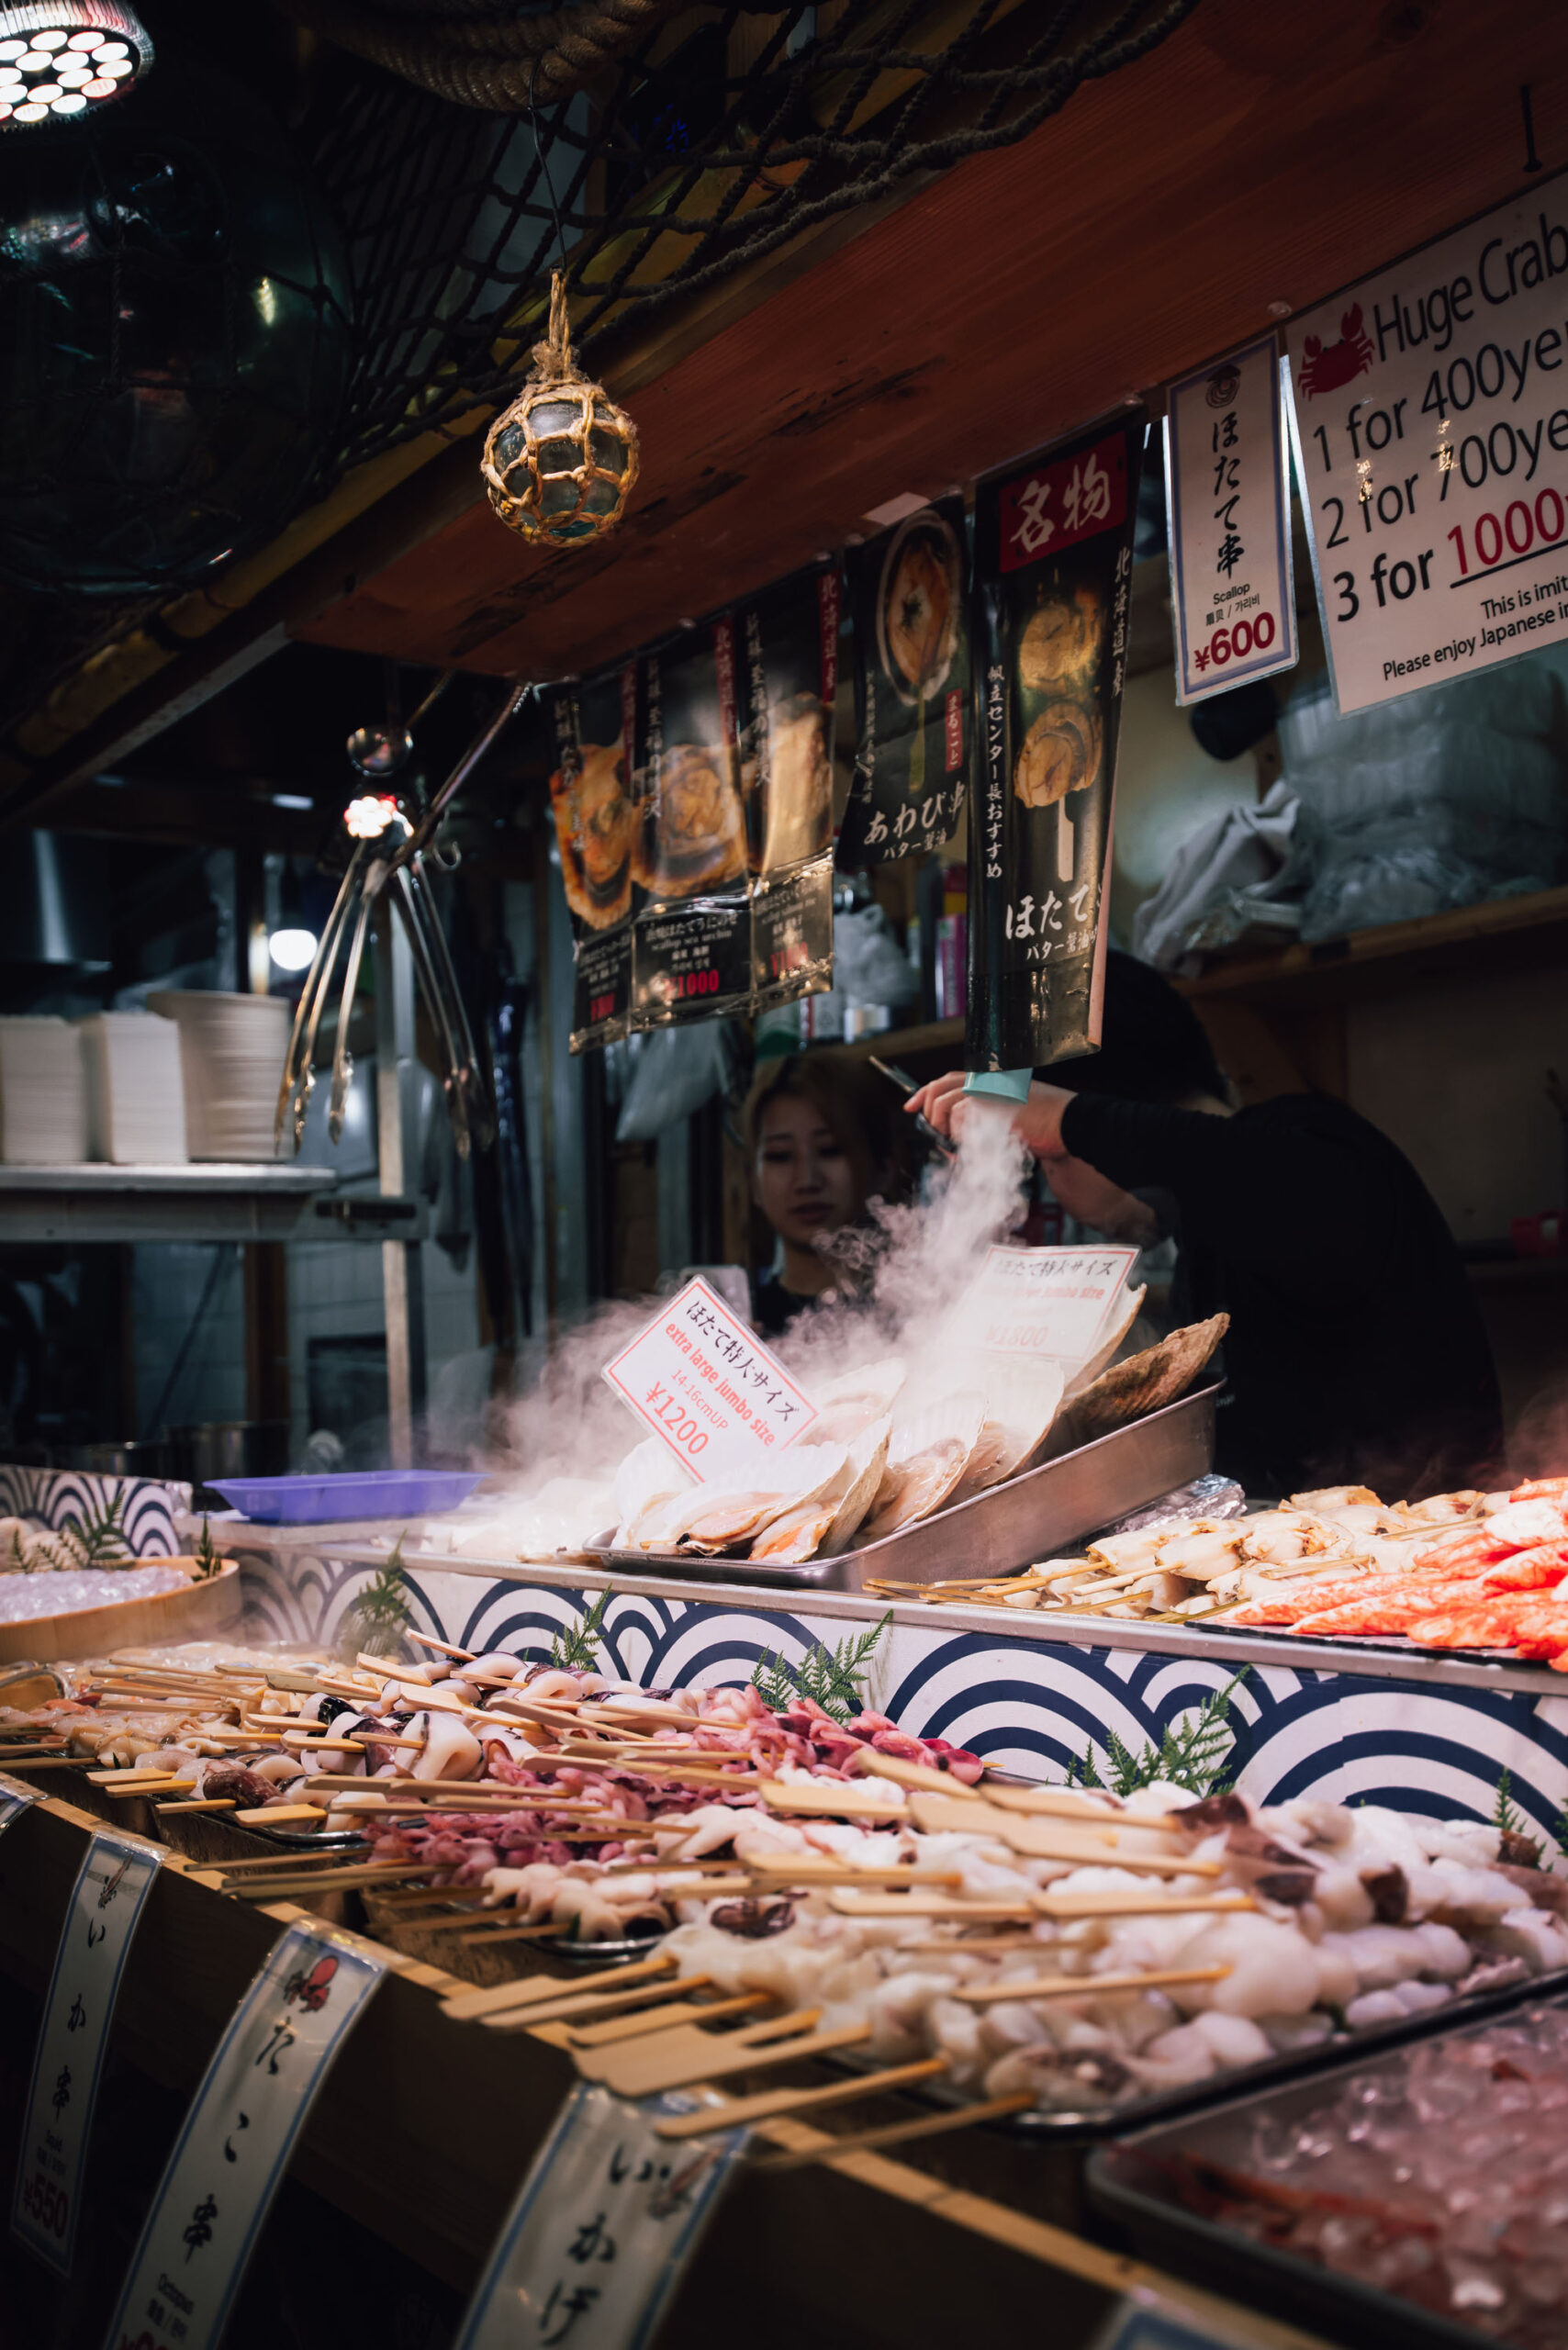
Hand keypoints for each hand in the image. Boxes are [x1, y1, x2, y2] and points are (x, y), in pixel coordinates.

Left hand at [905, 1073, 1074, 1158]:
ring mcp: (986, 1089)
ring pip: (943, 1108)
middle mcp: (986, 1079)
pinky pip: (958, 1121)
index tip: (910, 1107)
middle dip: (930, 1116)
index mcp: (991, 1078)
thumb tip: (951, 1130)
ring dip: (946, 1131)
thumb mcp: (1011, 1114)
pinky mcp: (987, 1104)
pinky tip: (978, 1146)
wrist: (1071, 1124)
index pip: (947, 1079)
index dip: (924, 1093)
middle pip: (938, 1091)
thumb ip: (982, 1117)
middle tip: (941, 1135)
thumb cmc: (1047, 1125)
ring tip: (965, 1145)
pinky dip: (962, 1138)